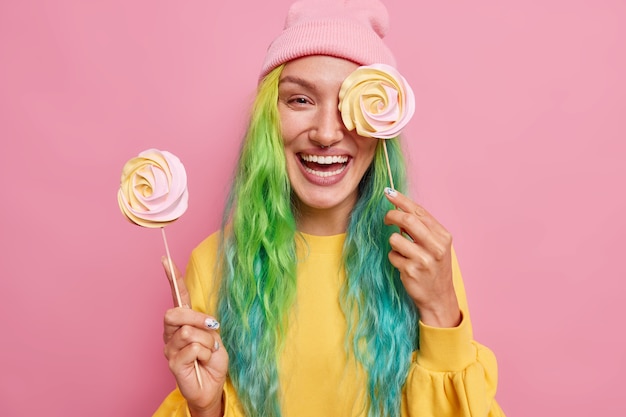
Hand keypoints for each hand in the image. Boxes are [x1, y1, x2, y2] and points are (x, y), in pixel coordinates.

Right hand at [162, 258, 228, 416]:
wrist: (212, 386)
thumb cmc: (213, 360)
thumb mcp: (214, 336)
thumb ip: (205, 324)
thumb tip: (203, 320)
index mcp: (183, 322)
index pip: (177, 297)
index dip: (172, 278)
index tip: (166, 260)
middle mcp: (171, 333)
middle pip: (175, 313)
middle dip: (196, 319)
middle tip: (211, 328)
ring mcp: (169, 348)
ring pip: (189, 332)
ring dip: (208, 342)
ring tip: (209, 352)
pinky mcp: (172, 363)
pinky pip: (193, 348)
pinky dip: (206, 354)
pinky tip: (203, 361)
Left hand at [383, 189, 460, 327]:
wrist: (439, 297)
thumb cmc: (435, 268)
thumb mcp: (436, 245)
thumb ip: (422, 228)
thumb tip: (400, 208)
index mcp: (443, 236)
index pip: (419, 211)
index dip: (401, 200)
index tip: (388, 192)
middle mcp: (436, 246)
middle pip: (407, 220)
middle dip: (392, 216)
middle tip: (386, 219)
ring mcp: (423, 259)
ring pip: (395, 239)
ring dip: (394, 243)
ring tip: (402, 251)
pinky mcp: (411, 271)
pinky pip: (393, 255)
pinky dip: (394, 258)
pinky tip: (404, 265)